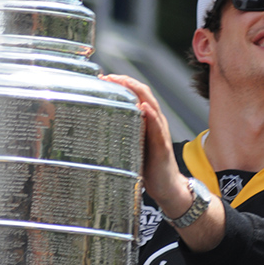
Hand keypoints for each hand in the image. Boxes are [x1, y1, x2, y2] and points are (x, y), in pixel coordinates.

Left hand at [101, 73, 225, 250]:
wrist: (168, 188)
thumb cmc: (148, 167)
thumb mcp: (131, 145)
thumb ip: (121, 133)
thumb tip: (95, 127)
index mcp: (147, 120)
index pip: (137, 94)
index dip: (123, 83)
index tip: (104, 78)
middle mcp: (155, 123)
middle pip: (144, 93)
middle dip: (126, 82)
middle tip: (108, 77)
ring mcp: (160, 133)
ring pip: (152, 105)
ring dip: (138, 92)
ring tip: (124, 82)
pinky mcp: (162, 147)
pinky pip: (158, 129)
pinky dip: (151, 116)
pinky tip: (144, 108)